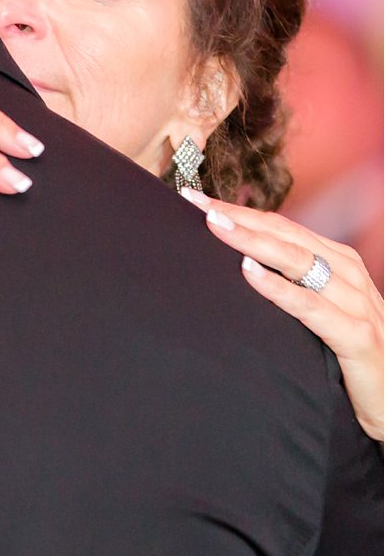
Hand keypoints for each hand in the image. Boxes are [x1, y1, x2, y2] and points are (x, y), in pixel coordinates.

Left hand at [185, 190, 383, 441]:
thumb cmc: (350, 356)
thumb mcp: (319, 314)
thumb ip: (290, 289)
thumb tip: (237, 268)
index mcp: (338, 265)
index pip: (282, 228)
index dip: (241, 211)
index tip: (197, 199)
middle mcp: (349, 276)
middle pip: (287, 236)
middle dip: (240, 217)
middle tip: (198, 202)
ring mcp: (357, 304)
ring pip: (299, 261)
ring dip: (253, 240)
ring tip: (215, 224)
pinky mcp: (358, 337)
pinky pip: (312, 307)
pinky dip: (279, 288)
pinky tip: (249, 273)